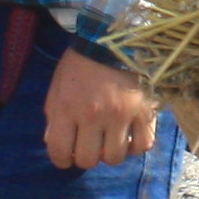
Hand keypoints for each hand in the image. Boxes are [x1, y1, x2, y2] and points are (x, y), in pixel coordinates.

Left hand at [43, 45, 162, 171]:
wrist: (113, 38)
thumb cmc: (80, 65)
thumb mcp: (57, 89)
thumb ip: (54, 119)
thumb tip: (57, 146)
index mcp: (67, 109)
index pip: (60, 152)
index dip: (61, 160)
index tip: (66, 156)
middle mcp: (93, 115)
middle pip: (88, 160)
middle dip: (86, 156)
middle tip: (89, 144)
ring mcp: (121, 115)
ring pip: (115, 157)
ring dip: (110, 152)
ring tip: (110, 139)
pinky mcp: (144, 111)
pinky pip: (142, 145)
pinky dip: (135, 146)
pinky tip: (129, 136)